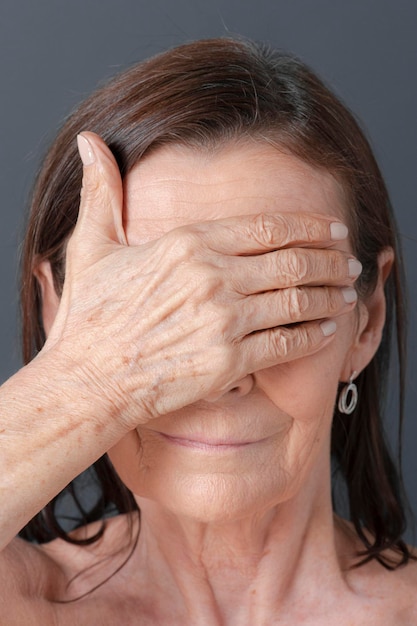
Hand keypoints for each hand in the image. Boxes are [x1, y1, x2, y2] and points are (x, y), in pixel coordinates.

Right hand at [43, 132, 358, 430]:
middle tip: (350, 261)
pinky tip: (326, 330)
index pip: (266, 228)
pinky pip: (285, 344)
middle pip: (292, 262)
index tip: (332, 229)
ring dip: (330, 296)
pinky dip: (313, 336)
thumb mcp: (91, 246)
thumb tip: (89, 142)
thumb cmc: (88, 318)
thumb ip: (101, 192)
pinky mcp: (228, 362)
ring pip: (297, 301)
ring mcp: (223, 321)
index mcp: (187, 244)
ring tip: (348, 293)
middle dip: (330, 259)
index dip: (309, 227)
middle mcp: (212, 278)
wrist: (87, 380)